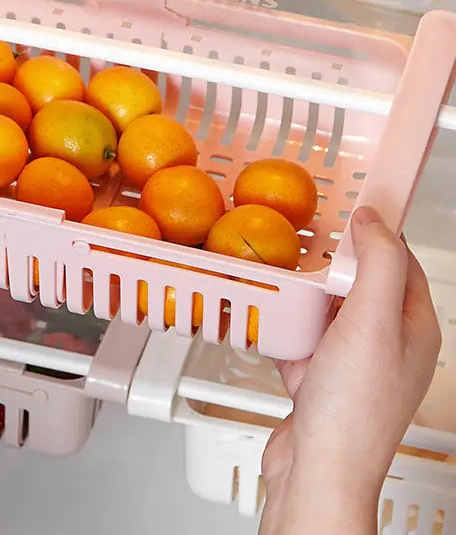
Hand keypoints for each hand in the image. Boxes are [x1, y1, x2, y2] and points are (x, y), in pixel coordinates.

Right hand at [259, 206, 440, 534]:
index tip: (348, 210)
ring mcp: (349, 362)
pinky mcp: (317, 379)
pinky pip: (299, 338)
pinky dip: (283, 327)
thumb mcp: (374, 320)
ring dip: (302, 295)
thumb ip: (378, 264)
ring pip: (324, 310)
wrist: (317, 469)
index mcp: (411, 328)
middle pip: (358, 285)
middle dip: (330, 265)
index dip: (377, 234)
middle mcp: (384, 343)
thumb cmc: (353, 407)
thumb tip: (375, 220)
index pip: (401, 264)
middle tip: (303, 242)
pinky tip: (266, 318)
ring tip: (281, 275)